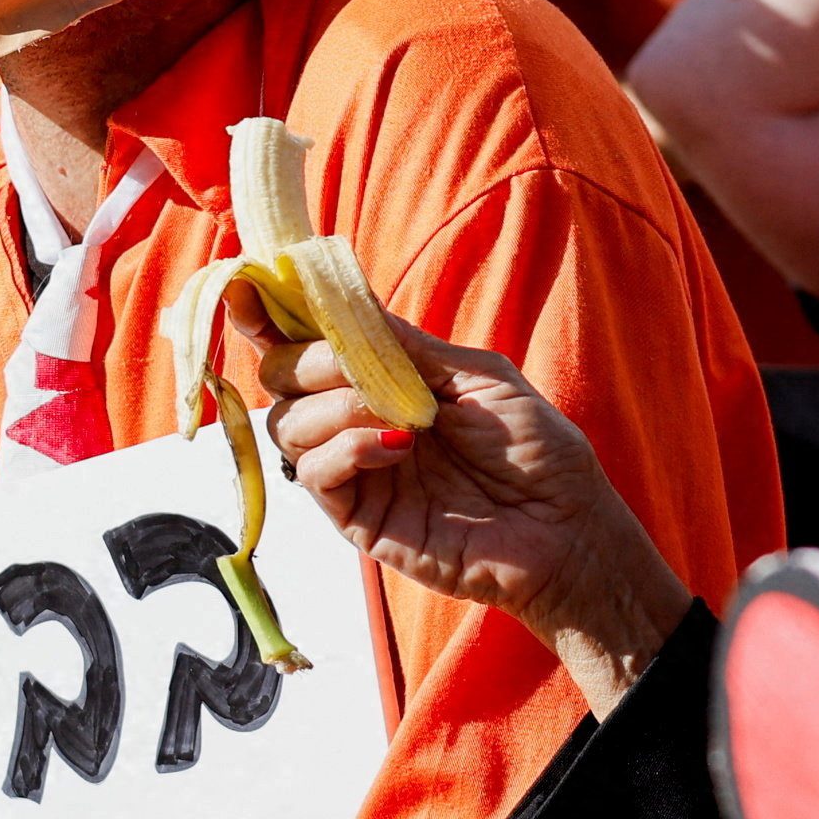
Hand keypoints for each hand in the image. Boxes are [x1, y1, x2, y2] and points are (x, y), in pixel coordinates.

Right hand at [263, 324, 691, 710]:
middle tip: (354, 365)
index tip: (253, 290)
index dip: (272, 316)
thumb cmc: (536, 451)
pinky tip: (397, 446)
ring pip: (285, 424)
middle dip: (306, 358)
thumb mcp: (477, 376)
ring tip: (398, 414)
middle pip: (279, 379)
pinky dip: (345, 447)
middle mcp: (356, 423)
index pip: (308, 344)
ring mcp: (354, 472)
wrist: (565, 528)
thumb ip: (408, 346)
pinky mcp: (356, 519)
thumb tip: (346, 304)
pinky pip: (313, 475)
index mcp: (382, 382)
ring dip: (332, 404)